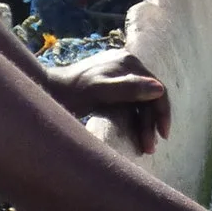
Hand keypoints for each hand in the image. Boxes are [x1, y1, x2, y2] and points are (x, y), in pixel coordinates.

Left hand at [44, 49, 171, 154]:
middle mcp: (127, 65)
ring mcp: (119, 75)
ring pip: (141, 103)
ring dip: (144, 125)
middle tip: (150, 148)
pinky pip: (131, 104)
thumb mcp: (100, 92)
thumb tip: (159, 88)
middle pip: (150, 96)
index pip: (157, 88)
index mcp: (128, 62)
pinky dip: (134, 120)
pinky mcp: (111, 86)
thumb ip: (128, 88)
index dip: (162, 112)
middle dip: (152, 123)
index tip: (163, 135)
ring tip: (144, 148)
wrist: (48, 91)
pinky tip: (134, 136)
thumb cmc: (71, 93)